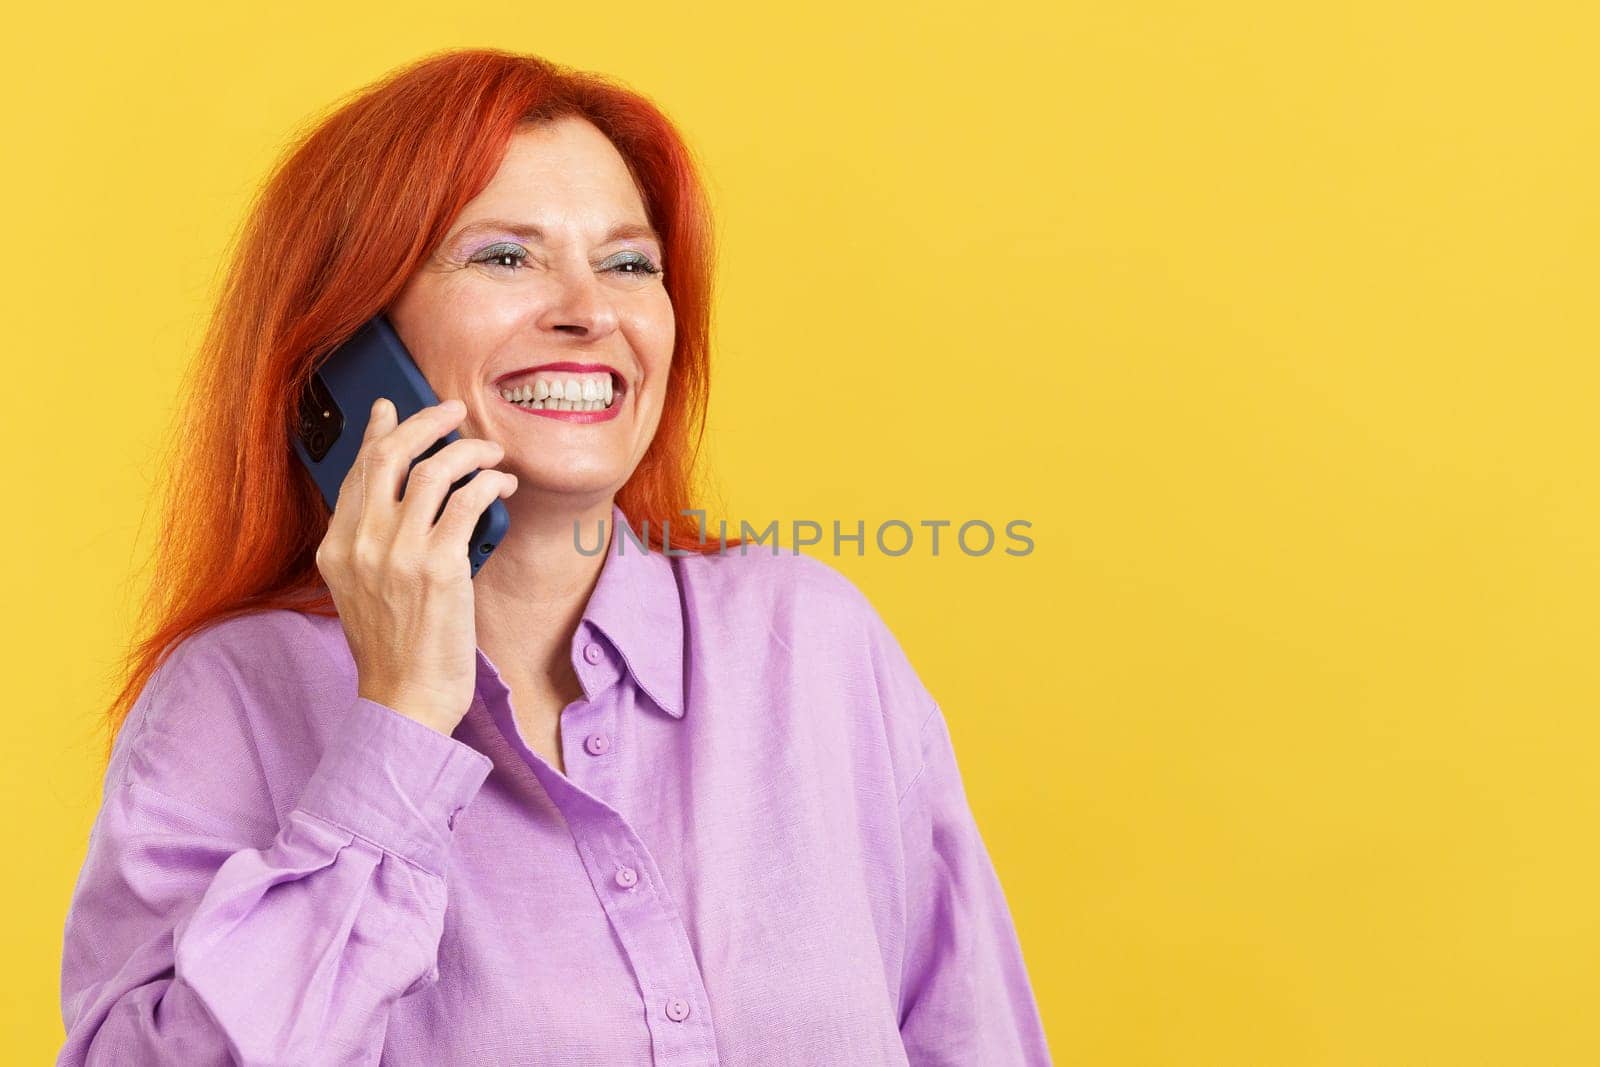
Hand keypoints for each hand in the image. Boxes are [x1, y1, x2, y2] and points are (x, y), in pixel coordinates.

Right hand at [314, 397, 516, 734]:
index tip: (394, 408)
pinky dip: (490, 482)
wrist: (405, 698)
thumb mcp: (363, 589)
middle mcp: (360, 543)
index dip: (380, 432)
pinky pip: (469, 500)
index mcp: (336, 547)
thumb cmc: (394, 648)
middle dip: (427, 422)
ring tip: (492, 454)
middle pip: (391, 455)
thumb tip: (396, 496)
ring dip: (471, 450)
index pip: (357, 470)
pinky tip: (502, 485)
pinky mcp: (439, 567)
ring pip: (436, 469)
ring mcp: (398, 553)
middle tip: (454, 411)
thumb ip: (370, 542)